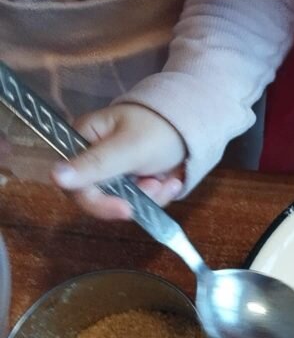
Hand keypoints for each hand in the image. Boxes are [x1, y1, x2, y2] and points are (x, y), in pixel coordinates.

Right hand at [51, 104, 186, 220]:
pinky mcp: (129, 181)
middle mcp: (91, 157)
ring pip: (120, 203)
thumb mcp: (129, 147)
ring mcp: (111, 171)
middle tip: (157, 185)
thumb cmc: (160, 127)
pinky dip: (156, 196)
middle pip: (97, 197)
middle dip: (132, 197)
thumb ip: (95, 164)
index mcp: (82, 140)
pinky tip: (171, 180)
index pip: (74, 184)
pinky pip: (136, 202)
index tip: (126, 210)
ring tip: (168, 179)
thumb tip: (54, 177)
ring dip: (149, 197)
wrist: (195, 126)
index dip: (98, 203)